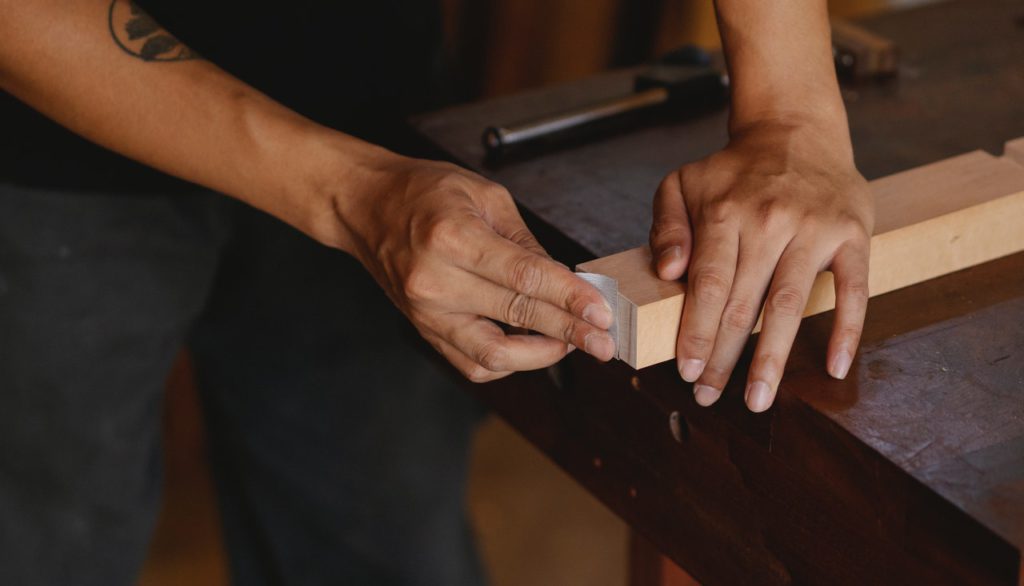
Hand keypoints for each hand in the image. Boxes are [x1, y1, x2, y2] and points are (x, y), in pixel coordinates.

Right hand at [332, 152, 615, 381]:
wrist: (365, 207)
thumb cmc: (423, 192)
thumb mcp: (484, 197)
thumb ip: (526, 243)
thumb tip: (568, 282)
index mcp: (453, 239)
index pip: (524, 278)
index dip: (569, 298)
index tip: (603, 311)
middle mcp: (435, 282)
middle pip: (516, 317)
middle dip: (569, 332)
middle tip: (605, 342)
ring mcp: (426, 313)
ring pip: (493, 356)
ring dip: (540, 355)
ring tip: (572, 343)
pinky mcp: (424, 330)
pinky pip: (472, 363)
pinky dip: (507, 362)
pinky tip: (530, 345)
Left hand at [649, 120, 873, 411]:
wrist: (797, 131)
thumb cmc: (733, 171)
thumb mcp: (683, 184)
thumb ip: (667, 227)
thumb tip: (668, 271)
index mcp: (725, 212)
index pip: (708, 284)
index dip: (695, 330)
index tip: (686, 370)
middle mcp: (770, 221)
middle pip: (743, 303)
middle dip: (723, 357)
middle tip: (709, 397)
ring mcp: (814, 229)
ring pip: (789, 304)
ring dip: (772, 357)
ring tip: (758, 399)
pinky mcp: (853, 234)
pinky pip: (852, 289)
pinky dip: (846, 329)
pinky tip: (833, 366)